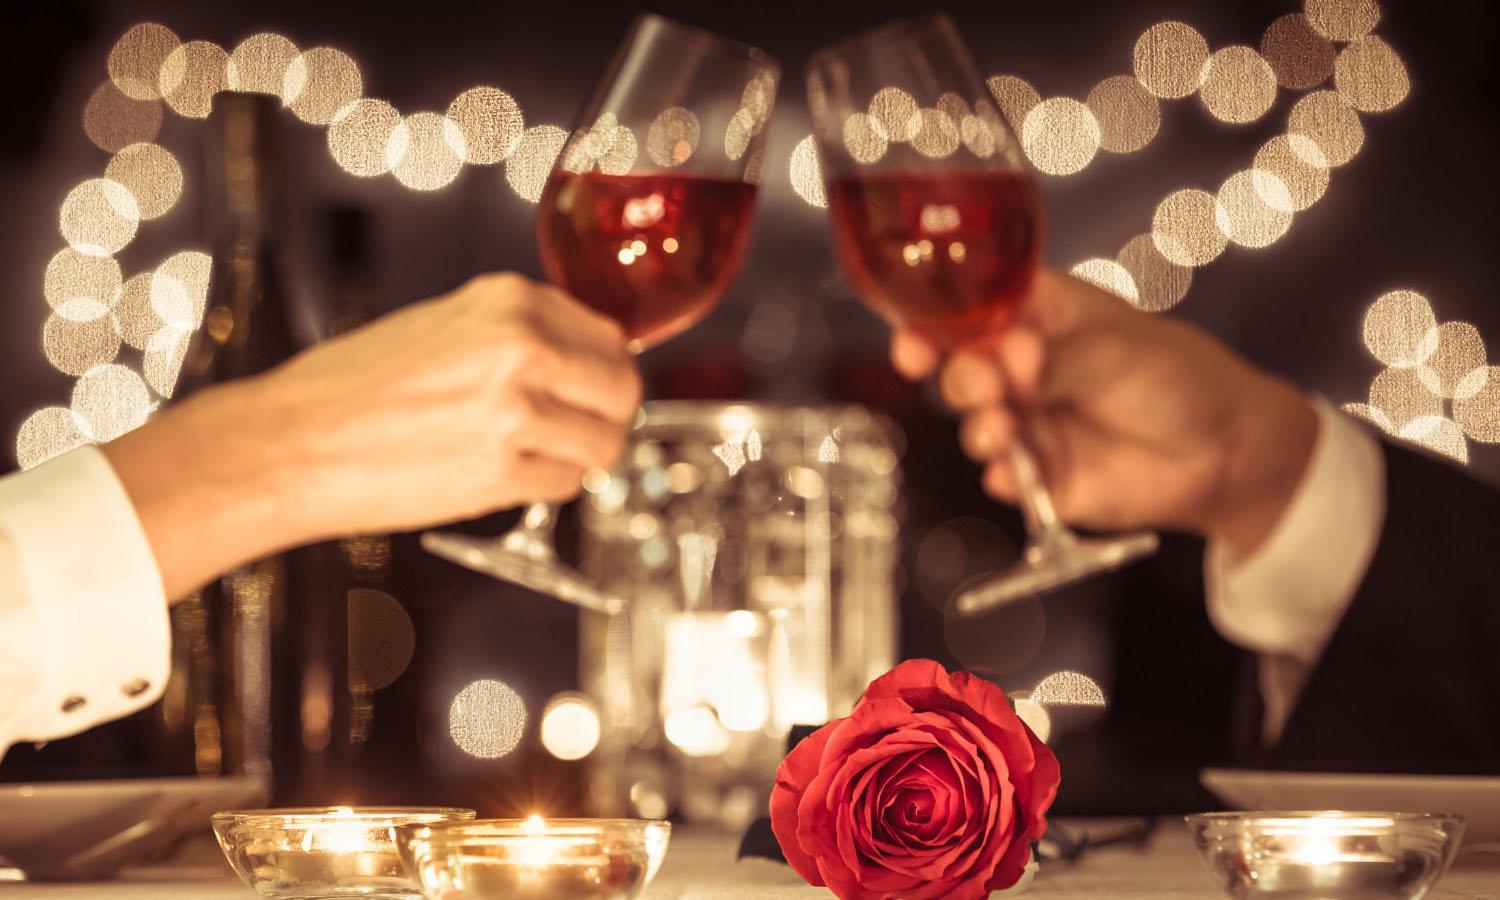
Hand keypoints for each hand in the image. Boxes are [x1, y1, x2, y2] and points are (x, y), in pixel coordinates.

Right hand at [105, 273, 641, 596]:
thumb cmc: (355, 386)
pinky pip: (567, 485)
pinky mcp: (502, 472)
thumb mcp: (447, 324)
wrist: (290, 441)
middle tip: (578, 429)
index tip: (591, 389)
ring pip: (603, 445)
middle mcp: (522, 347)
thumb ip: (519, 333)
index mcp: (510, 301)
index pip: (612, 338)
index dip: (605, 372)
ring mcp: (515, 411)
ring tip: (532, 455)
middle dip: (606, 417)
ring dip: (578, 457)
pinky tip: (505, 474)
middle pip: (623, 391)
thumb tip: (583, 359)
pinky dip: (547, 486)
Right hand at [892, 270, 1317, 556]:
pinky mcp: (1040, 477)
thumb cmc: (1178, 376)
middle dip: (961, 379)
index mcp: (1036, 317)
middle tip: (988, 387)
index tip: (915, 344)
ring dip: (978, 427)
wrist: (1227, 452)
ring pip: (974, 425)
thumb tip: (1009, 362)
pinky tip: (1013, 475)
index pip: (968, 311)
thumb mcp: (1118, 351)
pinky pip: (1002, 478)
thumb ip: (1058, 360)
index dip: (932, 325)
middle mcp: (1022, 370)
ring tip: (1005, 431)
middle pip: (960, 369)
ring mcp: (1029, 424)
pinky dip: (1001, 477)